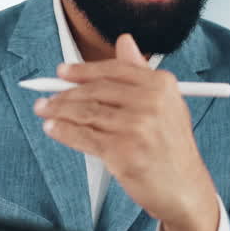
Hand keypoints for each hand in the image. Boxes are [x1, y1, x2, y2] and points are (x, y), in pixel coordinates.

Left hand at [36, 34, 219, 230]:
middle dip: (65, 93)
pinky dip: (63, 131)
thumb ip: (141, 73)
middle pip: (96, 90)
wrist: (184, 189)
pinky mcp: (122, 152)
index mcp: (162, 85)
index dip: (83, 70)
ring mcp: (136, 127)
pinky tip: (53, 128)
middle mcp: (151, 102)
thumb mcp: (166, 105)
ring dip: (59, 111)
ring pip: (85, 113)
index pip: (114, 70)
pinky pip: (83, 137)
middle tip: (47, 97)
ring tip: (45, 111)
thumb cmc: (172, 148)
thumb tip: (124, 42)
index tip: (63, 72)